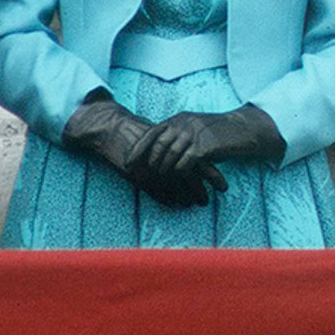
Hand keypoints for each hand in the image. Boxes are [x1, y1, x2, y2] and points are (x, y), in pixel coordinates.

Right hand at [61, 97, 224, 207]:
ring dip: (189, 195)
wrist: (111, 128)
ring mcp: (152, 165)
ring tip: (201, 203)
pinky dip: (168, 198)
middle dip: (204, 187)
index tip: (223, 185)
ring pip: (176, 184)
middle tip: (217, 195)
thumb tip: (198, 158)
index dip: (212, 174)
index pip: (198, 161)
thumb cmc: (138, 132)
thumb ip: (177, 146)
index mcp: (174, 143)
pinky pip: (157, 190)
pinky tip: (178, 205)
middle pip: (191, 173)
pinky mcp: (139, 173)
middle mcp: (166, 154)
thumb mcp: (160, 136)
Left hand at [128, 105, 286, 188]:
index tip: (128, 163)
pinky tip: (180, 177)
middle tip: (142, 177)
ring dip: (163, 170)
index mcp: (179, 119)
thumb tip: (158, 151)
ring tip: (160, 179)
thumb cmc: (219, 134)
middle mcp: (184, 124)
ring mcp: (194, 134)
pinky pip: (186, 162)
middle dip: (148, 162)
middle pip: (157, 145)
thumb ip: (178, 136)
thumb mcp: (196, 129)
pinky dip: (180, 172)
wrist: (244, 130)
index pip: (151, 133)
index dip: (138, 149)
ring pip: (170, 155)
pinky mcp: (205, 146)